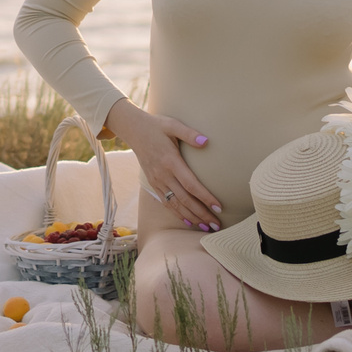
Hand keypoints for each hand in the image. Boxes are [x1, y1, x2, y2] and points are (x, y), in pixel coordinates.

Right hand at [103, 100, 220, 231]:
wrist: (133, 130)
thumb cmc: (156, 126)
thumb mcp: (172, 125)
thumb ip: (189, 134)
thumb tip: (206, 141)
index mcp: (170, 161)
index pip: (191, 184)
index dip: (205, 197)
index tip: (219, 207)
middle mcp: (163, 175)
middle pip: (185, 200)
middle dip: (202, 214)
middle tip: (216, 224)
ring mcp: (157, 181)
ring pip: (176, 205)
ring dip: (192, 217)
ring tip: (206, 227)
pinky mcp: (153, 184)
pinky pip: (166, 203)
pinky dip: (178, 214)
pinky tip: (189, 221)